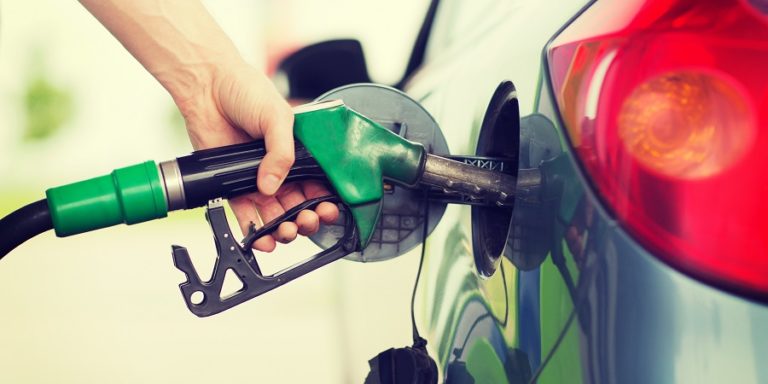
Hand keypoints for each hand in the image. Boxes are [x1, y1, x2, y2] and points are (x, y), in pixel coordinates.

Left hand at [180, 61, 338, 251]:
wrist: (207, 86)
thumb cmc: (246, 90)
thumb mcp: (277, 117)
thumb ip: (282, 153)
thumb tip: (271, 186)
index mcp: (299, 152)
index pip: (318, 184)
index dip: (324, 201)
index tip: (326, 210)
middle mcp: (279, 169)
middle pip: (299, 205)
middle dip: (306, 219)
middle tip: (306, 221)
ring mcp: (256, 179)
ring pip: (275, 215)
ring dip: (283, 229)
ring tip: (285, 231)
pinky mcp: (231, 185)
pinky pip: (245, 215)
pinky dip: (253, 230)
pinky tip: (262, 238)